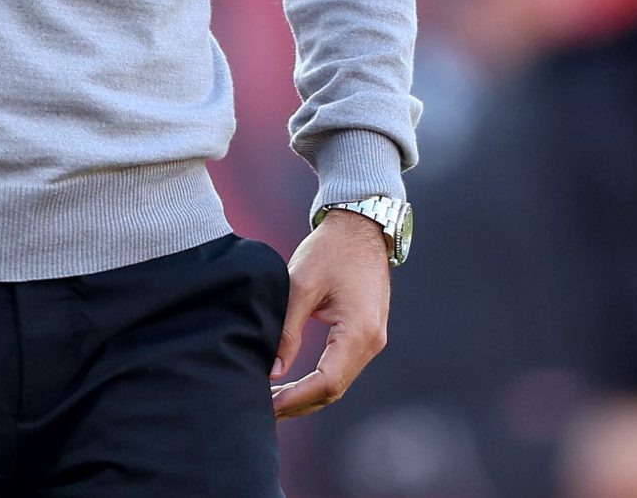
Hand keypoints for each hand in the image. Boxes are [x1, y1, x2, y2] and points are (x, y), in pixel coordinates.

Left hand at [271, 210, 391, 419]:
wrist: (362, 226)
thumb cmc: (331, 249)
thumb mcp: (301, 284)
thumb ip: (287, 330)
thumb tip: (273, 371)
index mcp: (358, 331)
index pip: (326, 382)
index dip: (295, 398)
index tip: (267, 404)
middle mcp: (372, 341)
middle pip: (334, 390)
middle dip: (299, 404)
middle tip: (263, 410)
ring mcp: (373, 339)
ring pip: (339, 382)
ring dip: (308, 396)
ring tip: (274, 402)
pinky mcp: (367, 334)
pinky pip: (342, 368)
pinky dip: (319, 381)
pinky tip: (294, 384)